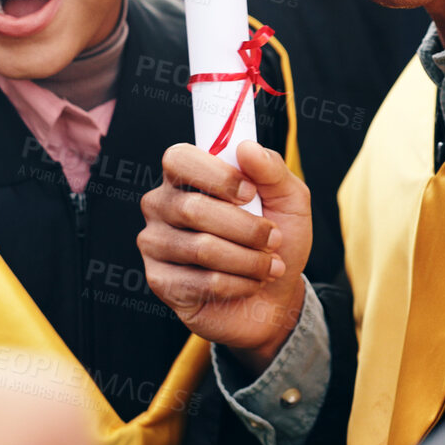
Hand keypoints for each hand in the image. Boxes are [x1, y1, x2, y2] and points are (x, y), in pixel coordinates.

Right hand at [138, 141, 310, 372]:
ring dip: (249, 259)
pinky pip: (203, 282)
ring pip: (201, 248)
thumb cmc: (276, 241)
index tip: (250, 193)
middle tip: (274, 238)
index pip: (179, 159)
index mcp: (186, 176)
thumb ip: (272, 170)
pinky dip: (239, 284)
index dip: (216, 176)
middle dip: (246, 228)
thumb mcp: (289, 200)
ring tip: (270, 265)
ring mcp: (156, 243)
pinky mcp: (161, 282)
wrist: (276, 297)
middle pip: (192, 208)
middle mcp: (162, 205)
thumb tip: (247, 148)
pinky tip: (250, 283)